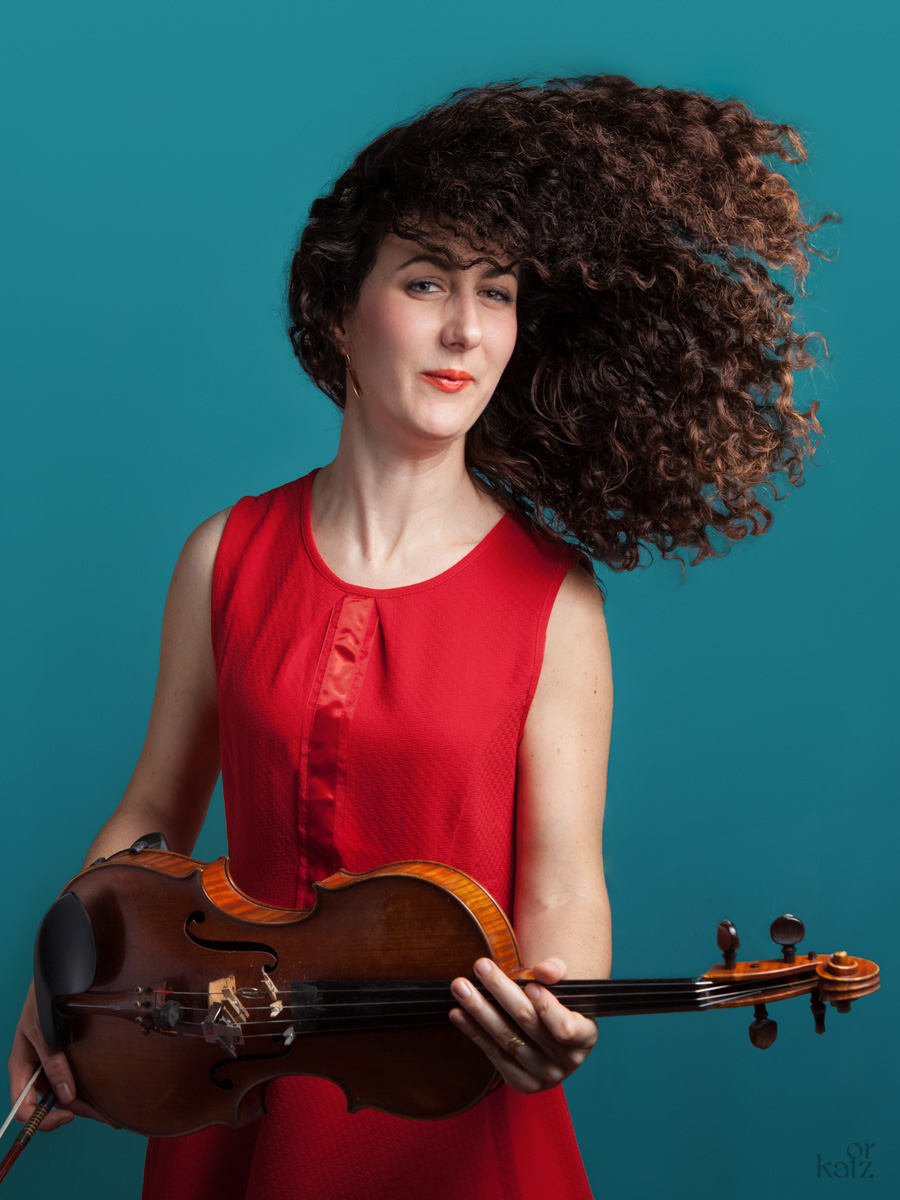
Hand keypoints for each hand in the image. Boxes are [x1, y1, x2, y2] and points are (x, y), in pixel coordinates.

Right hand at [7, 981, 118, 1130]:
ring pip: (66, 1094)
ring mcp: (52, 1065)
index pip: (24, 1108)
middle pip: (51, 1104)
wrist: (58, 976)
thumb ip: (52, 1061)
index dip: (43, 1118)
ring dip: (86, 1104)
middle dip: (76, 1112)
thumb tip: (65, 1094)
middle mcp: (36, 1072)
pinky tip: (106, 1093)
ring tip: (112, 1114)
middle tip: (106, 1118)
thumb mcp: (43, 1030)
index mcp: (21, 1069)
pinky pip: (76, 1078)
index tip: (67, 1113)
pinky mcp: (67, 1057)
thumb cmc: (42, 1001)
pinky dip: (89, 1088)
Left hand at [449, 956, 596, 1093]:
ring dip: (479, 1009)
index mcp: (585, 1037)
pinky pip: (493, 1054)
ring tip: (459, 986)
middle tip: (480, 966)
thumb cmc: (559, 1002)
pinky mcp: (520, 1082)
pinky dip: (473, 1032)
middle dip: (501, 990)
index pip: (565, 1027)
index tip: (531, 985)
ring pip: (505, 1038)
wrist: (552, 1032)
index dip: (548, 1007)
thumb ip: (558, 972)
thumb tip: (544, 971)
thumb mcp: (566, 986)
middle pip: (527, 1022)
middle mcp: (566, 1062)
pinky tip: (457, 1013)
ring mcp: (542, 1076)